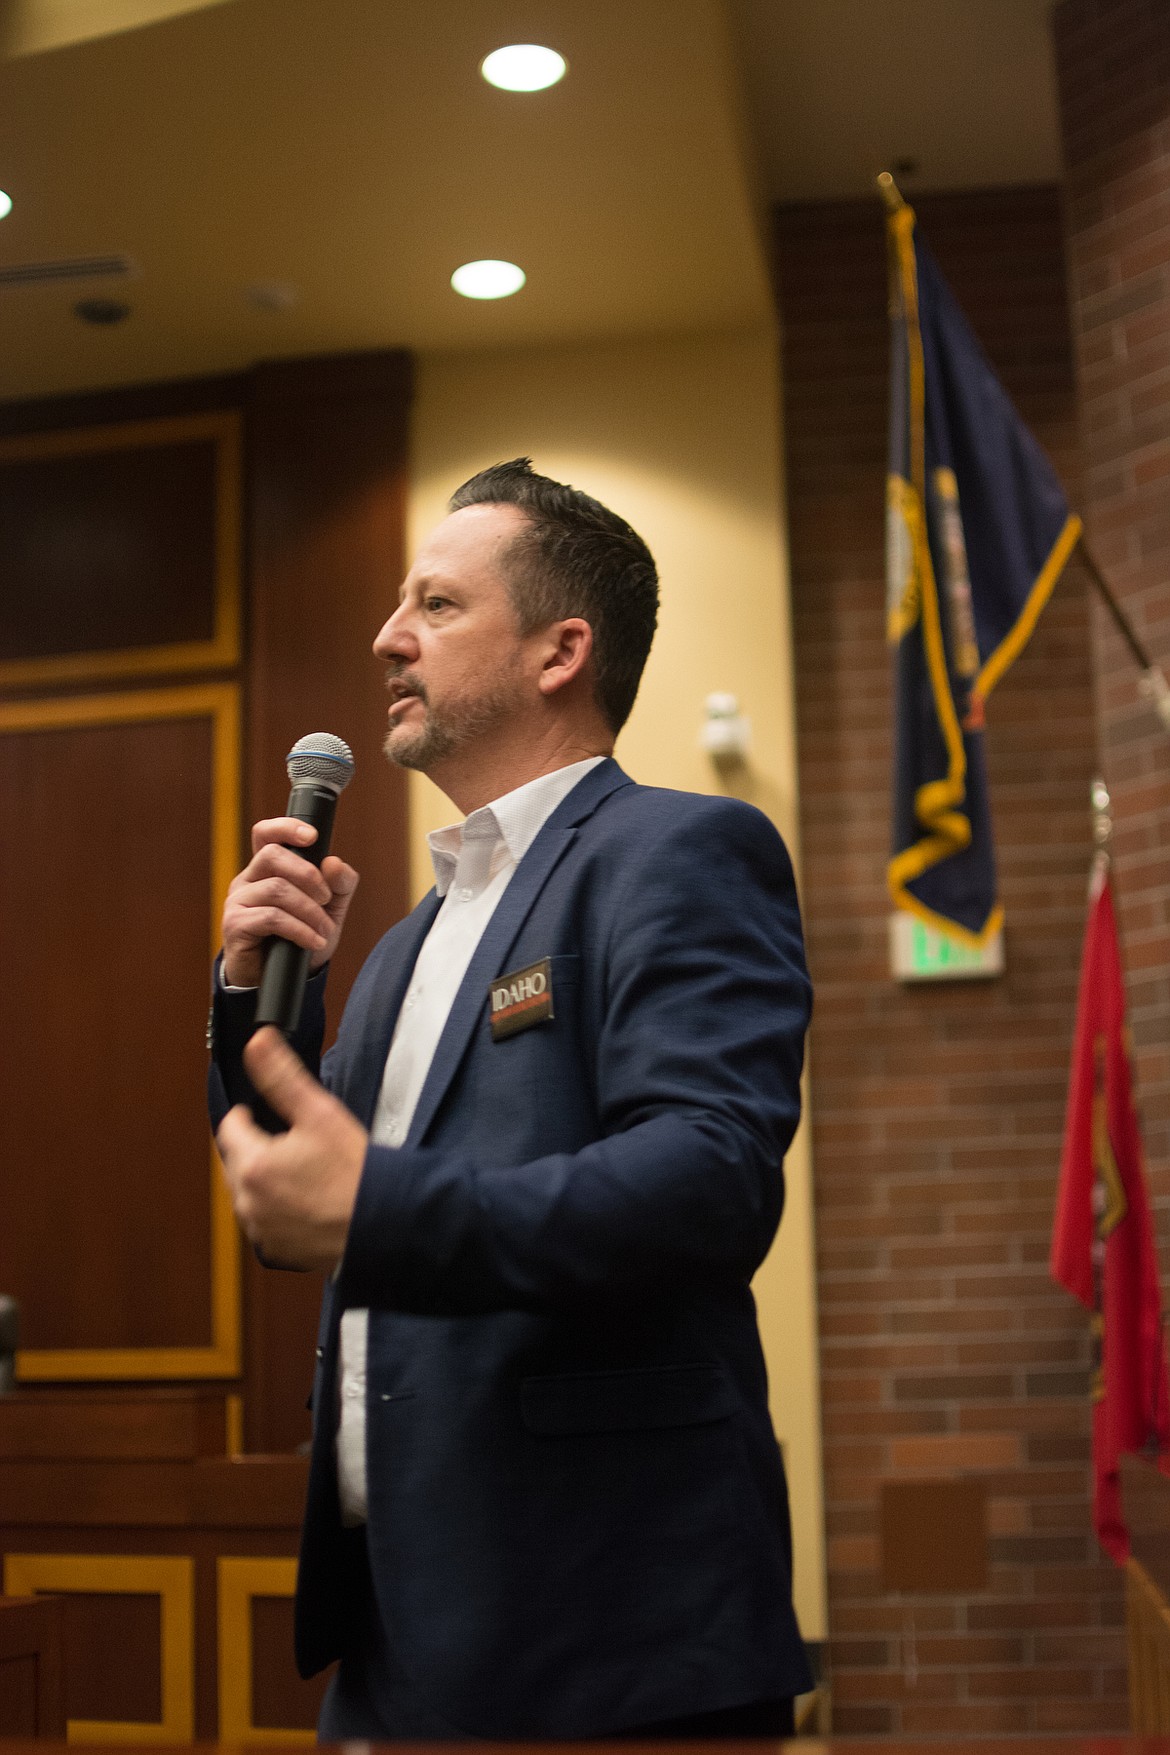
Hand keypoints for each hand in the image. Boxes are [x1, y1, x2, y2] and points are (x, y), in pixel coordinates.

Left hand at [216, 1027, 367, 1270]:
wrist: (382, 1224)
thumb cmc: (355, 1173)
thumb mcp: (320, 1113)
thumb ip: (281, 1076)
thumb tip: (257, 1042)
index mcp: (253, 1165)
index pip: (230, 1127)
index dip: (251, 1116)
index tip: (275, 1117)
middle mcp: (248, 1201)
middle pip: (238, 1161)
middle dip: (259, 1148)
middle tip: (299, 1145)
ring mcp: (261, 1229)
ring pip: (251, 1192)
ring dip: (268, 1180)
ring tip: (307, 1174)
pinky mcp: (275, 1249)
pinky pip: (266, 1221)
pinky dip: (279, 1209)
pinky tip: (309, 1201)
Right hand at [222, 817, 358, 987]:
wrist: (279, 980)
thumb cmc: (299, 939)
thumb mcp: (328, 910)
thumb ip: (339, 885)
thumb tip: (334, 863)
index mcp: (267, 870)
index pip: (266, 834)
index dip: (286, 827)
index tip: (312, 836)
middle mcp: (248, 880)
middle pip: (272, 855)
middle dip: (308, 875)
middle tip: (326, 899)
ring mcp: (238, 902)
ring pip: (276, 889)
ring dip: (309, 910)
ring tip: (324, 930)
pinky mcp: (235, 925)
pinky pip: (271, 917)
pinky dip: (300, 930)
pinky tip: (313, 942)